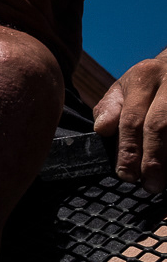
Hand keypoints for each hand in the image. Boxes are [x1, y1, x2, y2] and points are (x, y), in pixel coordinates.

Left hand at [94, 54, 166, 192]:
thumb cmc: (148, 84)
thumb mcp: (124, 88)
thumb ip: (110, 109)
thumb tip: (102, 129)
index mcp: (144, 77)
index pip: (132, 118)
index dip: (129, 149)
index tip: (126, 175)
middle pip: (159, 126)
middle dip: (153, 159)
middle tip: (149, 184)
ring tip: (164, 182)